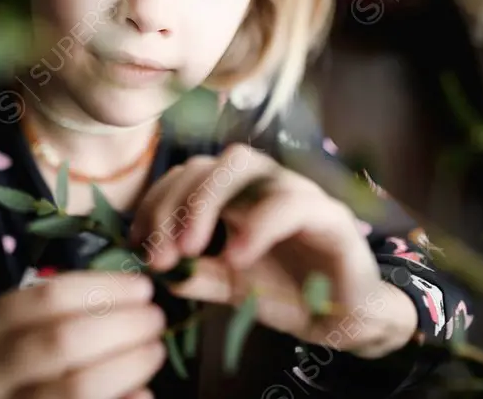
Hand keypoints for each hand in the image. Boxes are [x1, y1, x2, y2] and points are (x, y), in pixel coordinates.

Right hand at [0, 272, 165, 398]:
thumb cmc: (11, 361)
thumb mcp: (19, 330)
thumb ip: (64, 311)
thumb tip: (133, 295)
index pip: (49, 297)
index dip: (104, 289)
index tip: (142, 288)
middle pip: (64, 341)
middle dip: (122, 325)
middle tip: (155, 318)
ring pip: (77, 386)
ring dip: (128, 365)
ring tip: (154, 350)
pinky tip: (144, 392)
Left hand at [128, 145, 417, 357]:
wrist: (347, 319)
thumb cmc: (289, 292)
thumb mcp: (230, 287)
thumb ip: (196, 274)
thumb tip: (156, 269)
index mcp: (238, 194)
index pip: (186, 175)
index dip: (155, 202)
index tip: (136, 244)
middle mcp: (265, 182)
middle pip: (208, 163)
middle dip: (173, 203)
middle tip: (159, 253)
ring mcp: (297, 191)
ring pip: (244, 164)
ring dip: (205, 203)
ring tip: (188, 250)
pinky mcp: (330, 215)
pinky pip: (289, 204)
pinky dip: (256, 225)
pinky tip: (235, 256)